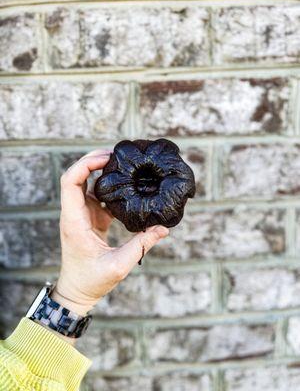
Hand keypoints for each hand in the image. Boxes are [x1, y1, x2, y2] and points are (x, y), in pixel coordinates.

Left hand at [52, 149, 168, 319]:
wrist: (77, 291)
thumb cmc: (91, 280)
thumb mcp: (119, 265)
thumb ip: (142, 245)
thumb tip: (163, 228)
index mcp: (74, 221)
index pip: (70, 182)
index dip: (85, 165)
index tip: (107, 159)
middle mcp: (74, 213)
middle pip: (76, 175)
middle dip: (93, 160)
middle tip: (116, 153)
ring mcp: (81, 214)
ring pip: (84, 182)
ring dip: (99, 169)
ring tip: (121, 162)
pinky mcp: (89, 218)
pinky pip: (96, 195)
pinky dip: (107, 184)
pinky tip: (124, 183)